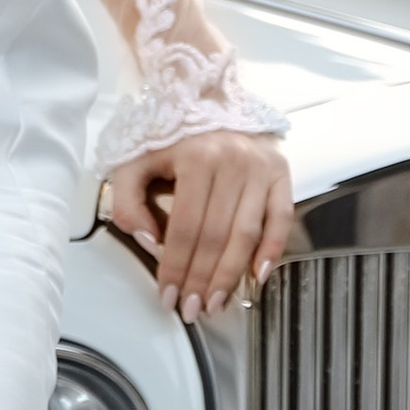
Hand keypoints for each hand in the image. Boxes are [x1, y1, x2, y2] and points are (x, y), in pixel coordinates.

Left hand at [114, 129, 293, 321]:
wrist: (208, 101)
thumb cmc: (170, 139)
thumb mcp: (134, 162)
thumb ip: (128, 202)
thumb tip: (148, 243)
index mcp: (195, 157)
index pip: (185, 227)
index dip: (176, 266)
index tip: (169, 295)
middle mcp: (233, 161)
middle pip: (217, 236)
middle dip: (202, 279)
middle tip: (192, 309)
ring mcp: (261, 168)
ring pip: (247, 234)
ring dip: (231, 275)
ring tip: (216, 302)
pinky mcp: (280, 172)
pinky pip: (281, 218)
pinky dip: (272, 250)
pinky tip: (257, 277)